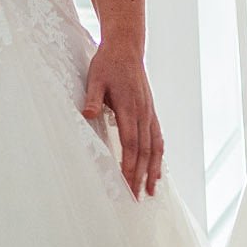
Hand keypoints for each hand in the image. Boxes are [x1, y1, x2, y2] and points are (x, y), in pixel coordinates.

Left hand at [80, 40, 163, 198]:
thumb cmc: (107, 64)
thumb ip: (93, 98)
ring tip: (152, 191)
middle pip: (144, 151)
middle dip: (141, 175)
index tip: (128, 183)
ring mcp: (150, 113)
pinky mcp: (151, 112)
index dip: (130, 165)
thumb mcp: (95, 78)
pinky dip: (159, 156)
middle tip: (137, 197)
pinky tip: (157, 169)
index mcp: (129, 108)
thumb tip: (88, 115)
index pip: (131, 144)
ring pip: (155, 147)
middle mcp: (143, 113)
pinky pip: (158, 138)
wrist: (126, 48)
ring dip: (154, 170)